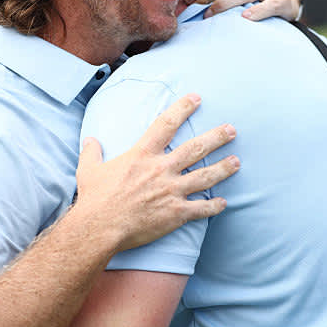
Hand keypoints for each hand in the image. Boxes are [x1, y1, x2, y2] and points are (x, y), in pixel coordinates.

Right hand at [73, 94, 238, 251]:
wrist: (99, 228)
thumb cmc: (94, 199)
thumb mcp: (89, 170)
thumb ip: (92, 152)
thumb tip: (90, 141)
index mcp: (142, 155)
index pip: (166, 124)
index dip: (183, 108)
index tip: (196, 98)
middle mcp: (161, 169)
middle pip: (196, 148)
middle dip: (216, 137)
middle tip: (231, 130)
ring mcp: (171, 191)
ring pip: (205, 176)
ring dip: (223, 168)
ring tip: (236, 162)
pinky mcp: (175, 214)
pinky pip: (201, 209)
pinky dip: (214, 207)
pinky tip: (224, 203)